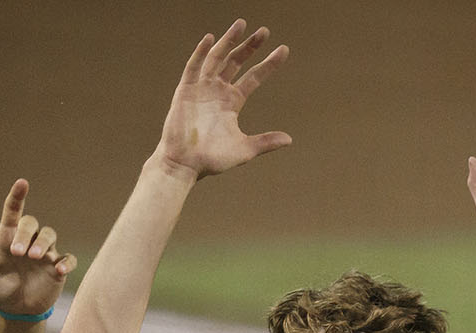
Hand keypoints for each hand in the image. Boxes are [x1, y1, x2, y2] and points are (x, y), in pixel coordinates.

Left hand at [0, 179, 75, 318]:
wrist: (13, 310)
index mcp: (7, 237)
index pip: (12, 212)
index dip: (17, 196)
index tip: (22, 183)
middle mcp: (27, 242)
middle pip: (32, 224)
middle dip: (26, 234)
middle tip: (17, 252)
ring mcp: (44, 255)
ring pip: (50, 236)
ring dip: (43, 243)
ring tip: (34, 257)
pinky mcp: (57, 270)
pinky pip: (67, 259)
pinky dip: (66, 262)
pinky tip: (59, 270)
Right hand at [155, 21, 292, 180]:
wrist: (186, 164)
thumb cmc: (212, 159)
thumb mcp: (244, 149)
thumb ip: (265, 142)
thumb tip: (289, 139)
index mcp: (232, 102)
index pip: (253, 77)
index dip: (268, 65)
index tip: (283, 50)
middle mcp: (217, 91)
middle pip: (236, 62)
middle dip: (250, 46)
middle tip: (264, 31)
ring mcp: (201, 89)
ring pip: (217, 58)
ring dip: (228, 41)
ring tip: (241, 24)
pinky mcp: (186, 91)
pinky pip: (194, 67)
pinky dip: (201, 53)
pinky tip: (210, 38)